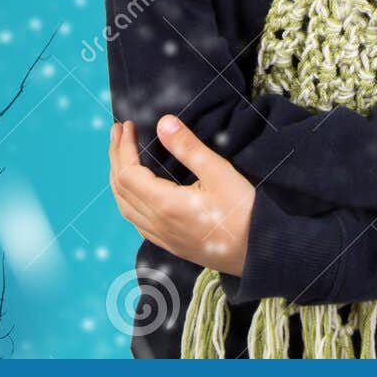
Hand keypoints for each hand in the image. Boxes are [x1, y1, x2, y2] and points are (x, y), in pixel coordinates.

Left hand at [107, 115, 254, 275]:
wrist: (262, 253)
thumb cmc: (243, 212)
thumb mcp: (219, 172)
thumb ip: (188, 147)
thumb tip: (163, 123)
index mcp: (165, 205)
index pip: (128, 172)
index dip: (123, 147)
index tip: (126, 125)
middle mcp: (158, 224)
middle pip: (121, 188)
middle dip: (115, 157)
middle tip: (117, 132)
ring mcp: (163, 238)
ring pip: (125, 207)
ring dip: (118, 179)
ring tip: (121, 156)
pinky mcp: (172, 245)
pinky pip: (137, 221)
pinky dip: (127, 199)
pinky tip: (135, 191)